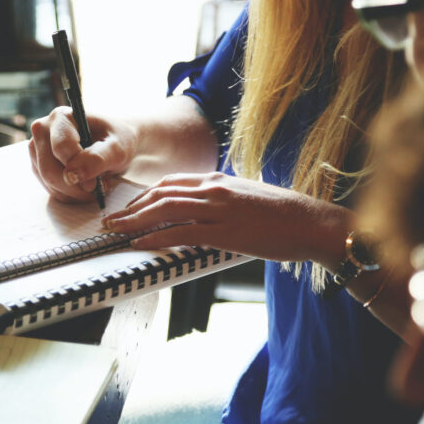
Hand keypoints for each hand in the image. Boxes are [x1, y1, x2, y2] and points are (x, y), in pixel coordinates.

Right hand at [28, 106, 138, 202]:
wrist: (114, 144)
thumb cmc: (117, 141)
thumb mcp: (118, 149)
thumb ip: (98, 159)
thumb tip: (74, 174)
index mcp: (61, 117)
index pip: (60, 148)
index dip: (78, 169)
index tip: (96, 181)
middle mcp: (43, 130)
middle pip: (49, 169)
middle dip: (75, 186)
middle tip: (97, 187)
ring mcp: (37, 149)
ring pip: (48, 182)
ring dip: (74, 192)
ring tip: (94, 184)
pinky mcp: (39, 166)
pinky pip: (50, 189)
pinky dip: (69, 194)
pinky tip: (84, 186)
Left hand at [101, 172, 349, 262]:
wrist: (312, 222)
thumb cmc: (284, 215)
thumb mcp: (247, 198)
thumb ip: (223, 201)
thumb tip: (204, 212)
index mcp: (218, 180)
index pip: (171, 183)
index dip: (144, 195)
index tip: (129, 207)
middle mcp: (214, 189)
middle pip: (160, 194)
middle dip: (131, 208)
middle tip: (111, 220)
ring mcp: (218, 208)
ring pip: (165, 210)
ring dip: (134, 221)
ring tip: (116, 231)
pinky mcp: (225, 231)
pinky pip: (181, 233)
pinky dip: (155, 237)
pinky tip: (139, 244)